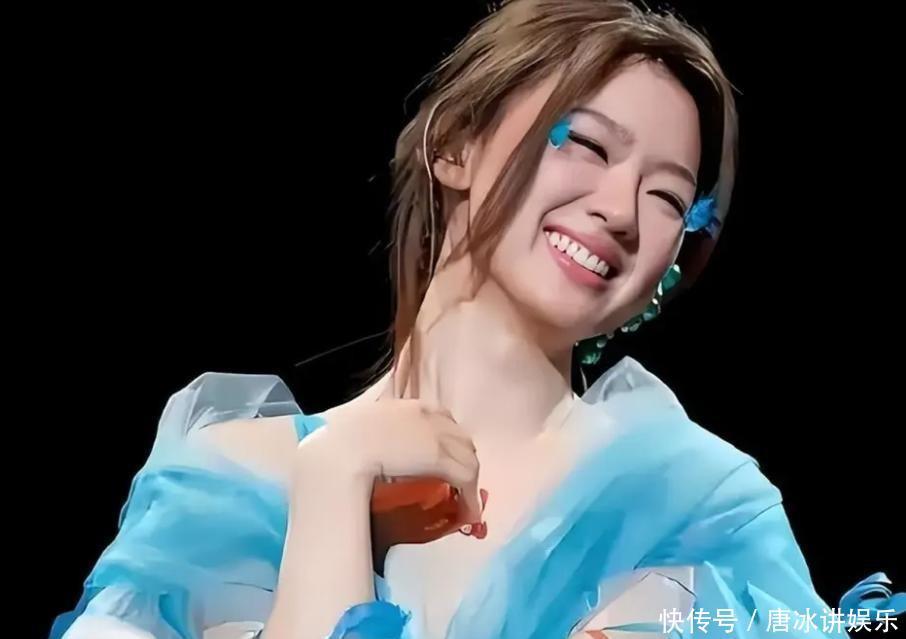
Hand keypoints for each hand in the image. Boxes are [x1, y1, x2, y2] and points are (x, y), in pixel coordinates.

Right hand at [297, 399, 484, 549]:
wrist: (334, 460)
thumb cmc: (331, 452)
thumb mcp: (348, 436)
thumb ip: (363, 440)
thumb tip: (365, 461)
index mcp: (397, 406)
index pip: (436, 414)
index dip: (443, 438)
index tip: (439, 457)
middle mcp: (419, 412)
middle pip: (456, 434)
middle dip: (459, 457)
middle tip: (453, 482)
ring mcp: (432, 433)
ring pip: (466, 455)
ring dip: (467, 479)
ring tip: (463, 500)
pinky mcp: (440, 457)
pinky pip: (466, 477)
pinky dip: (470, 497)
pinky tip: (468, 513)